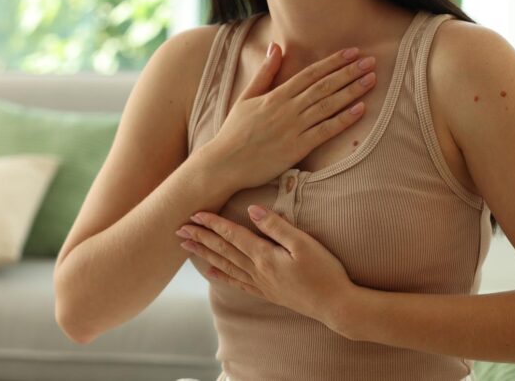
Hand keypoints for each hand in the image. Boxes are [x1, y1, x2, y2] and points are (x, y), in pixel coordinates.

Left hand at [176, 205, 355, 330]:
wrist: (335, 305)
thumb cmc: (324, 271)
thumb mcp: (304, 243)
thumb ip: (276, 226)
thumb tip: (252, 209)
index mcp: (265, 255)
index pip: (233, 235)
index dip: (213, 223)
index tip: (194, 213)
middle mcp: (258, 270)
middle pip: (223, 250)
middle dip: (200, 238)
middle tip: (179, 229)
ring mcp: (261, 283)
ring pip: (225, 265)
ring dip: (205, 254)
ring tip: (187, 246)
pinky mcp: (267, 292)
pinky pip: (237, 282)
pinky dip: (221, 275)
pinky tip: (211, 271)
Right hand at [208, 43, 377, 189]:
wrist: (224, 163)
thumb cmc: (234, 132)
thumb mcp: (246, 97)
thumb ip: (264, 73)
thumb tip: (275, 47)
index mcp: (276, 95)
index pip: (310, 73)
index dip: (333, 62)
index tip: (352, 52)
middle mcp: (287, 108)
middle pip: (324, 86)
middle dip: (349, 72)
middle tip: (371, 61)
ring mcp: (293, 128)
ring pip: (328, 105)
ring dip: (352, 91)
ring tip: (371, 80)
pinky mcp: (297, 148)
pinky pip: (325, 131)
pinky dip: (344, 119)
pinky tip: (360, 109)